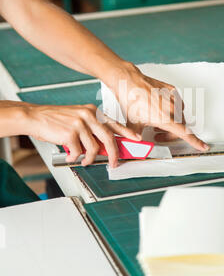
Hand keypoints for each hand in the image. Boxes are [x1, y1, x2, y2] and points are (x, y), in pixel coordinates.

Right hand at [22, 103, 138, 166]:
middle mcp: (88, 115)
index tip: (137, 139)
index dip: (127, 133)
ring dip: (89, 159)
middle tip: (114, 163)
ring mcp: (80, 124)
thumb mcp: (77, 119)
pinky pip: (78, 152)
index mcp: (92, 111)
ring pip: (93, 148)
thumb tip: (104, 146)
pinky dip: (74, 157)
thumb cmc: (55, 120)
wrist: (35, 117)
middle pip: (109, 138)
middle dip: (114, 154)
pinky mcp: (70, 133)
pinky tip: (69, 155)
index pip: (114, 123)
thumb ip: (92, 130)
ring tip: (83, 160)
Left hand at [111, 63, 208, 150]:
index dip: (196, 142)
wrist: (129, 81)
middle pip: (181, 127)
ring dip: (172, 120)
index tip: (204, 146)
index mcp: (164, 119)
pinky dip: (173, 108)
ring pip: (179, 115)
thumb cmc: (131, 100)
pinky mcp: (171, 89)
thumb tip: (138, 143)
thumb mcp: (133, 123)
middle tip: (157, 135)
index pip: (185, 134)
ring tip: (157, 120)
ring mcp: (172, 98)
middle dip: (171, 134)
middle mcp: (171, 108)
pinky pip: (178, 103)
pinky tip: (161, 107)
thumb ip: (137, 136)